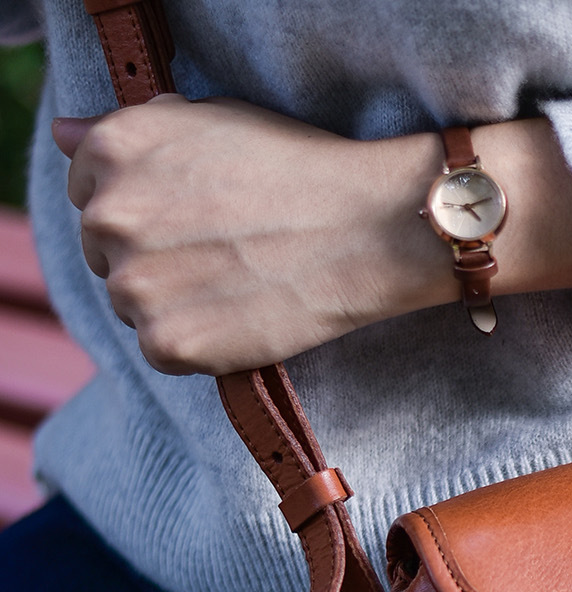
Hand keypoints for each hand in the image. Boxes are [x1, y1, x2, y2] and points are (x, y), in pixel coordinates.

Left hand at [54, 95, 571, 376]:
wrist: (368, 229)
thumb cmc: (301, 170)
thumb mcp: (212, 122)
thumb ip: (132, 134)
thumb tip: (64, 135)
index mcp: (111, 150)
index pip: (90, 192)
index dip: (146, 211)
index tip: (195, 221)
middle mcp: (110, 214)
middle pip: (106, 254)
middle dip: (155, 259)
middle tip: (225, 258)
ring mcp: (135, 283)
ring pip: (132, 306)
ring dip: (176, 304)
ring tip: (238, 287)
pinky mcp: (169, 342)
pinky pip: (161, 352)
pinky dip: (198, 345)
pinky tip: (241, 318)